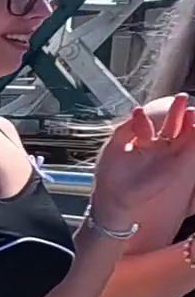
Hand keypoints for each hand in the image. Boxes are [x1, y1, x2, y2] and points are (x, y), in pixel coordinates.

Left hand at [90, 93, 194, 219]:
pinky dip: (194, 138)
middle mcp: (159, 148)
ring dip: (191, 122)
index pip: (150, 123)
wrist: (115, 200)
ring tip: (192, 110)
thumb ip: (125, 129)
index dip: (147, 115)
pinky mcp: (178, 167)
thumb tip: (137, 110)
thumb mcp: (114, 147)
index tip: (140, 109)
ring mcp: (170, 157)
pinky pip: (191, 150)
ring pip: (185, 135)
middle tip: (181, 97)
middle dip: (178, 111)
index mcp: (143, 142)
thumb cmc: (111, 176)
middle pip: (173, 124)